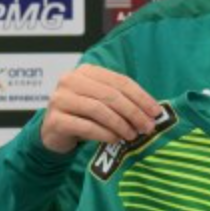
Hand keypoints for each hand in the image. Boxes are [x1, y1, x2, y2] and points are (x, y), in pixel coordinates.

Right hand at [39, 65, 163, 153]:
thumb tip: (152, 112)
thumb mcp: (101, 101)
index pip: (120, 81)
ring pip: (99, 110)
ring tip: (132, 135)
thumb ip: (121, 100)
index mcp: (86, 71)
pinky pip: (86, 126)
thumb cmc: (82, 115)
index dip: (141, 96)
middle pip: (111, 95)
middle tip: (147, 127)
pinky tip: (115, 139)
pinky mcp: (56, 120)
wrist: (53, 132)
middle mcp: (71, 80)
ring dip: (120, 124)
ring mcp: (60, 99)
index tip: (156, 112)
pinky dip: (105, 134)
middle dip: (133, 112)